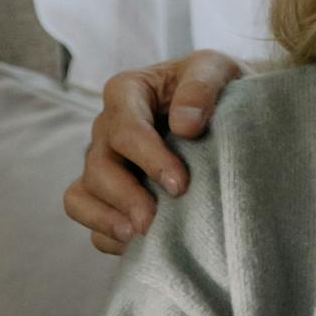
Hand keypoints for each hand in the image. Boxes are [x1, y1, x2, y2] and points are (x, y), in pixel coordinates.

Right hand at [63, 51, 244, 253]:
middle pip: (97, 165)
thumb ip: (202, 86)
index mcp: (128, 92)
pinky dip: (106, 236)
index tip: (179, 184)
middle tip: (155, 221)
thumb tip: (184, 125)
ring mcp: (105, 163)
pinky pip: (91, 220)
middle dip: (125, 196)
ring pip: (81, 195)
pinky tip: (137, 247)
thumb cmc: (221, 87)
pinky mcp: (110, 194)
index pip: (124, 127)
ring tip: (139, 237)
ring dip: (106, 219)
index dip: (147, 157)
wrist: (233, 112)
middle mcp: (108, 128)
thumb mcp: (217, 69)